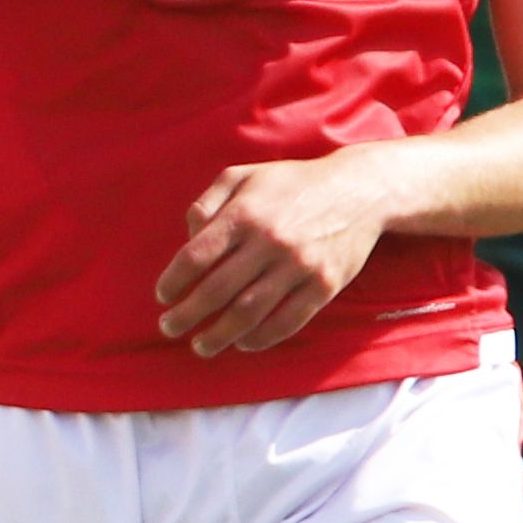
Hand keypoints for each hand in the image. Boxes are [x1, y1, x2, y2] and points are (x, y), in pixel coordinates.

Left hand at [154, 148, 395, 354]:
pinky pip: (288, 321)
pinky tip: (243, 343)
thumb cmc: (291, 184)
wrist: (359, 190)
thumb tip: (187, 236)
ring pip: (249, 312)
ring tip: (200, 346)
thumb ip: (208, 202)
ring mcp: (299, 265)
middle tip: (169, 328)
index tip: (163, 296)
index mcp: (245, 214)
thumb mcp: (244, 176)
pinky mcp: (324, 285)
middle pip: (217, 290)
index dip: (174, 281)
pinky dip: (262, 338)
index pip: (196, 256)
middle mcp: (270, 241)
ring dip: (219, 335)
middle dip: (187, 315)